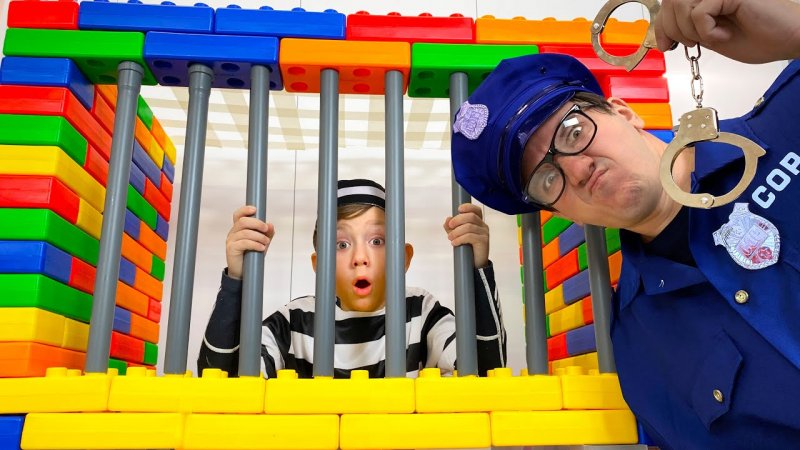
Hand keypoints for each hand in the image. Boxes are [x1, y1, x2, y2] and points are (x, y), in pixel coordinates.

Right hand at [225, 205, 274, 279]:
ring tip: (266, 243)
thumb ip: (267, 234)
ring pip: (245, 232)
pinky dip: (255, 244)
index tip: (255, 209)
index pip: (238, 215)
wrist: (243, 272)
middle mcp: (233, 232)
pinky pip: (244, 243)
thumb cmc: (251, 256)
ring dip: (259, 236)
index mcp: (239, 228)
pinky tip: (262, 248)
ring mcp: (231, 240)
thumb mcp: (262, 243)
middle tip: (266, 229)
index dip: (245, 210)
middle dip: (257, 223)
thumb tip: (271, 224)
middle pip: (243, 221)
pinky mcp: (231, 249)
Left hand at [443, 203, 489, 267]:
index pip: (476, 210)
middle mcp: (483, 226)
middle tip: (449, 226)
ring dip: (456, 232)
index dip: (468, 207)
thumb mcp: (457, 235)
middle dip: (457, 220)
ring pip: (469, 227)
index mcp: (478, 222)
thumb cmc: (467, 248)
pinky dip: (459, 239)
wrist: (475, 264)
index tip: (458, 209)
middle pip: (471, 216)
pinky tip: (454, 243)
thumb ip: (451, 227)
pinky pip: (470, 236)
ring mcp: (484, 233)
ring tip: (450, 238)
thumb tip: (447, 219)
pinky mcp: (484, 241)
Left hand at [654, 0, 799, 62]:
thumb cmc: (762, 38)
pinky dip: (707, 32)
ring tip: (712, 37)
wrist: (791, 39)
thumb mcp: (713, 38)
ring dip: (690, 31)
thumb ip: (690, 31)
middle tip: (693, 43)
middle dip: (673, 30)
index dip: (661, 25)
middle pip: (671, 3)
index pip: (670, 5)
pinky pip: (699, 13)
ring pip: (680, 6)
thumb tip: (664, 35)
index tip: (665, 44)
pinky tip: (726, 34)